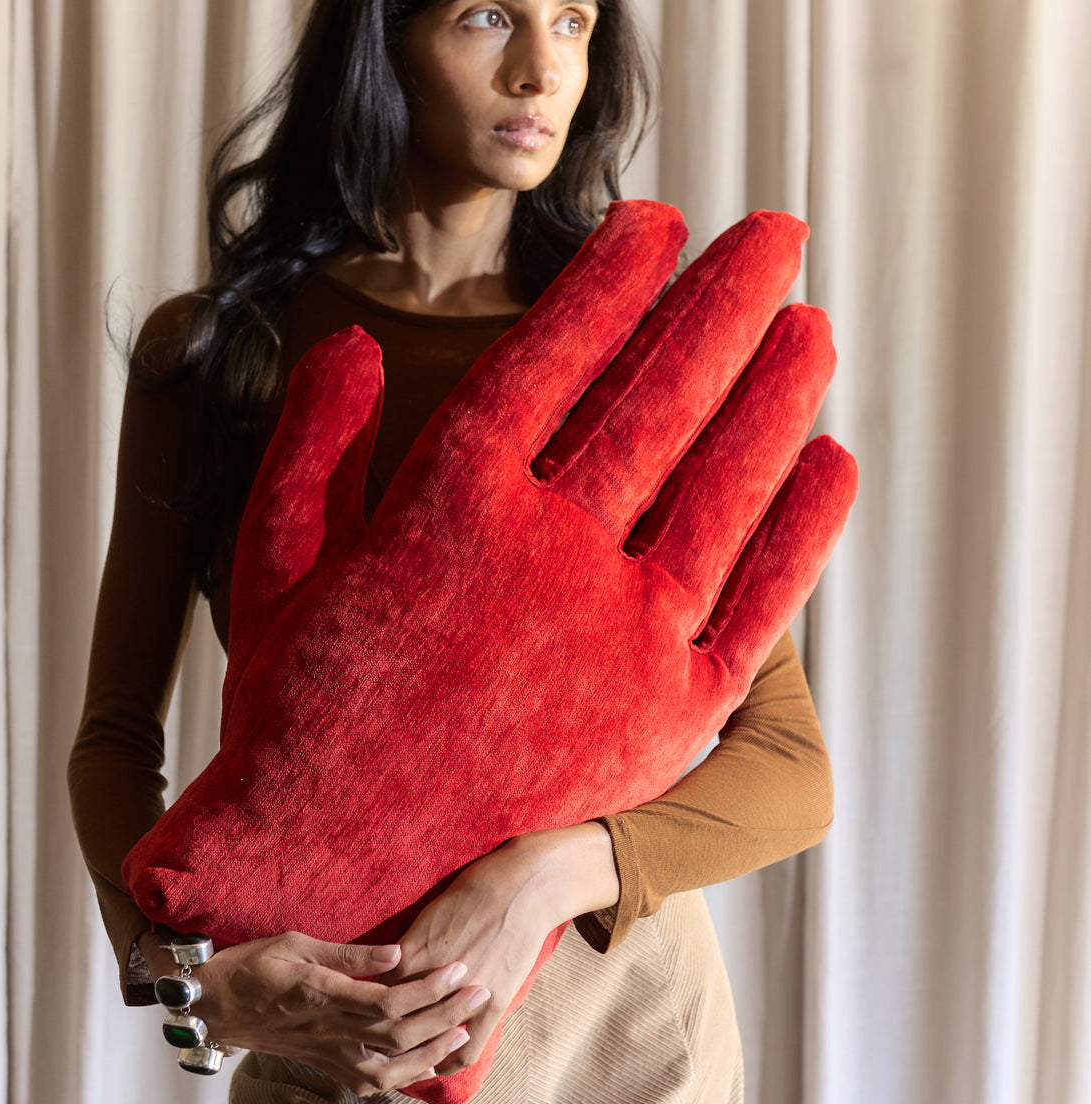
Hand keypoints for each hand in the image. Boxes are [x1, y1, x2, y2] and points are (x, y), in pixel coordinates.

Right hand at [125, 204, 856, 1103]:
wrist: (340, 881)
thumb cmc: (298, 718)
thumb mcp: (274, 568)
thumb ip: (311, 447)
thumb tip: (346, 342)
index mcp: (448, 505)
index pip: (552, 356)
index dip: (610, 279)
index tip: (654, 222)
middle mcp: (549, 553)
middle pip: (660, 397)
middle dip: (724, 302)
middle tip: (775, 237)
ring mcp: (621, 635)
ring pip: (725, 483)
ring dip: (777, 393)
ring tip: (813, 325)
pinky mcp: (669, 716)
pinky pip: (758, 602)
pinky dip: (801, 531)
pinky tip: (831, 462)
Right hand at [139, 931, 490, 1096]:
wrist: (213, 1006)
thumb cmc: (252, 964)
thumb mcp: (296, 943)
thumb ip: (349, 954)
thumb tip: (398, 955)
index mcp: (323, 995)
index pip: (389, 999)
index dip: (429, 988)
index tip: (459, 969)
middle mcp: (328, 1031)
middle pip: (399, 1032)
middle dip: (445, 1015)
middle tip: (479, 993)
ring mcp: (326, 1053)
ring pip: (389, 1068)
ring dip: (431, 1052)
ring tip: (464, 1033)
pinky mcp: (323, 1064)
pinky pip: (369, 1081)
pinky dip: (402, 1077)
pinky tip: (427, 1065)